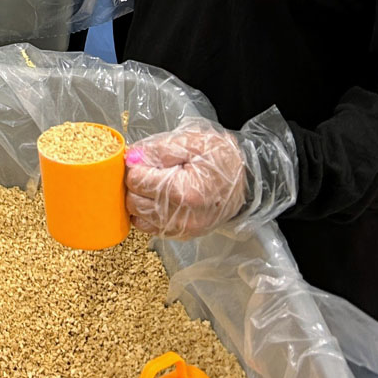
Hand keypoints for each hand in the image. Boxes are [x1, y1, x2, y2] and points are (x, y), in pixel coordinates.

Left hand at [125, 122, 247, 238]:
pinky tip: (159, 199)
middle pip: (133, 201)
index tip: (147, 160)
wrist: (246, 180)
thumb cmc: (220, 159)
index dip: (137, 166)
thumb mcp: (192, 142)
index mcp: (184, 191)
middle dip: (136, 184)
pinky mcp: (181, 235)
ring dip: (140, 199)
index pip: (136, 180)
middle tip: (150, 171)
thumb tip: (131, 157)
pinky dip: (147, 214)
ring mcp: (182, 229)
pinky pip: (149, 228)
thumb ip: (158, 148)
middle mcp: (181, 217)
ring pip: (138, 217)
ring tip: (155, 184)